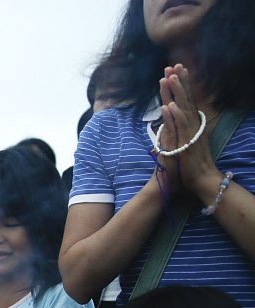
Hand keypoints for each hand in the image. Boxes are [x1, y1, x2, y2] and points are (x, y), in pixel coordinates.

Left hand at [155, 64, 217, 196]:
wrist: (202, 180)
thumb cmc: (191, 163)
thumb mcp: (184, 141)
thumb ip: (179, 129)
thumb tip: (174, 119)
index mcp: (192, 124)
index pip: (187, 100)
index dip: (182, 84)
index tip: (177, 69)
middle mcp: (193, 125)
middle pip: (186, 99)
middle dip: (179, 82)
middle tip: (173, 65)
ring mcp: (190, 133)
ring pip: (182, 109)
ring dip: (176, 93)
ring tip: (169, 78)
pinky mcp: (186, 144)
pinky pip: (180, 128)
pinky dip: (175, 116)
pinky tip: (170, 106)